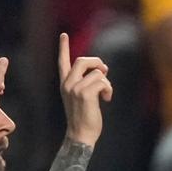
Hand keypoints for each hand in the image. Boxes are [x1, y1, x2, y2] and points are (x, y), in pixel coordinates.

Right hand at [57, 32, 112, 146]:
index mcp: (65, 84)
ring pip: (97, 73)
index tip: (64, 35)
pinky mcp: (85, 94)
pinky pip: (102, 82)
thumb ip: (87, 82)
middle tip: (105, 71)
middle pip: (83, 60)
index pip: (62, 62)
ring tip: (105, 94)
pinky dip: (108, 89)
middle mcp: (67, 84)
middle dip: (97, 63)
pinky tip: (106, 99)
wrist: (81, 135)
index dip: (63, 47)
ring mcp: (75, 88)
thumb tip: (102, 69)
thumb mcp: (82, 97)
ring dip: (106, 83)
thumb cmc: (85, 117)